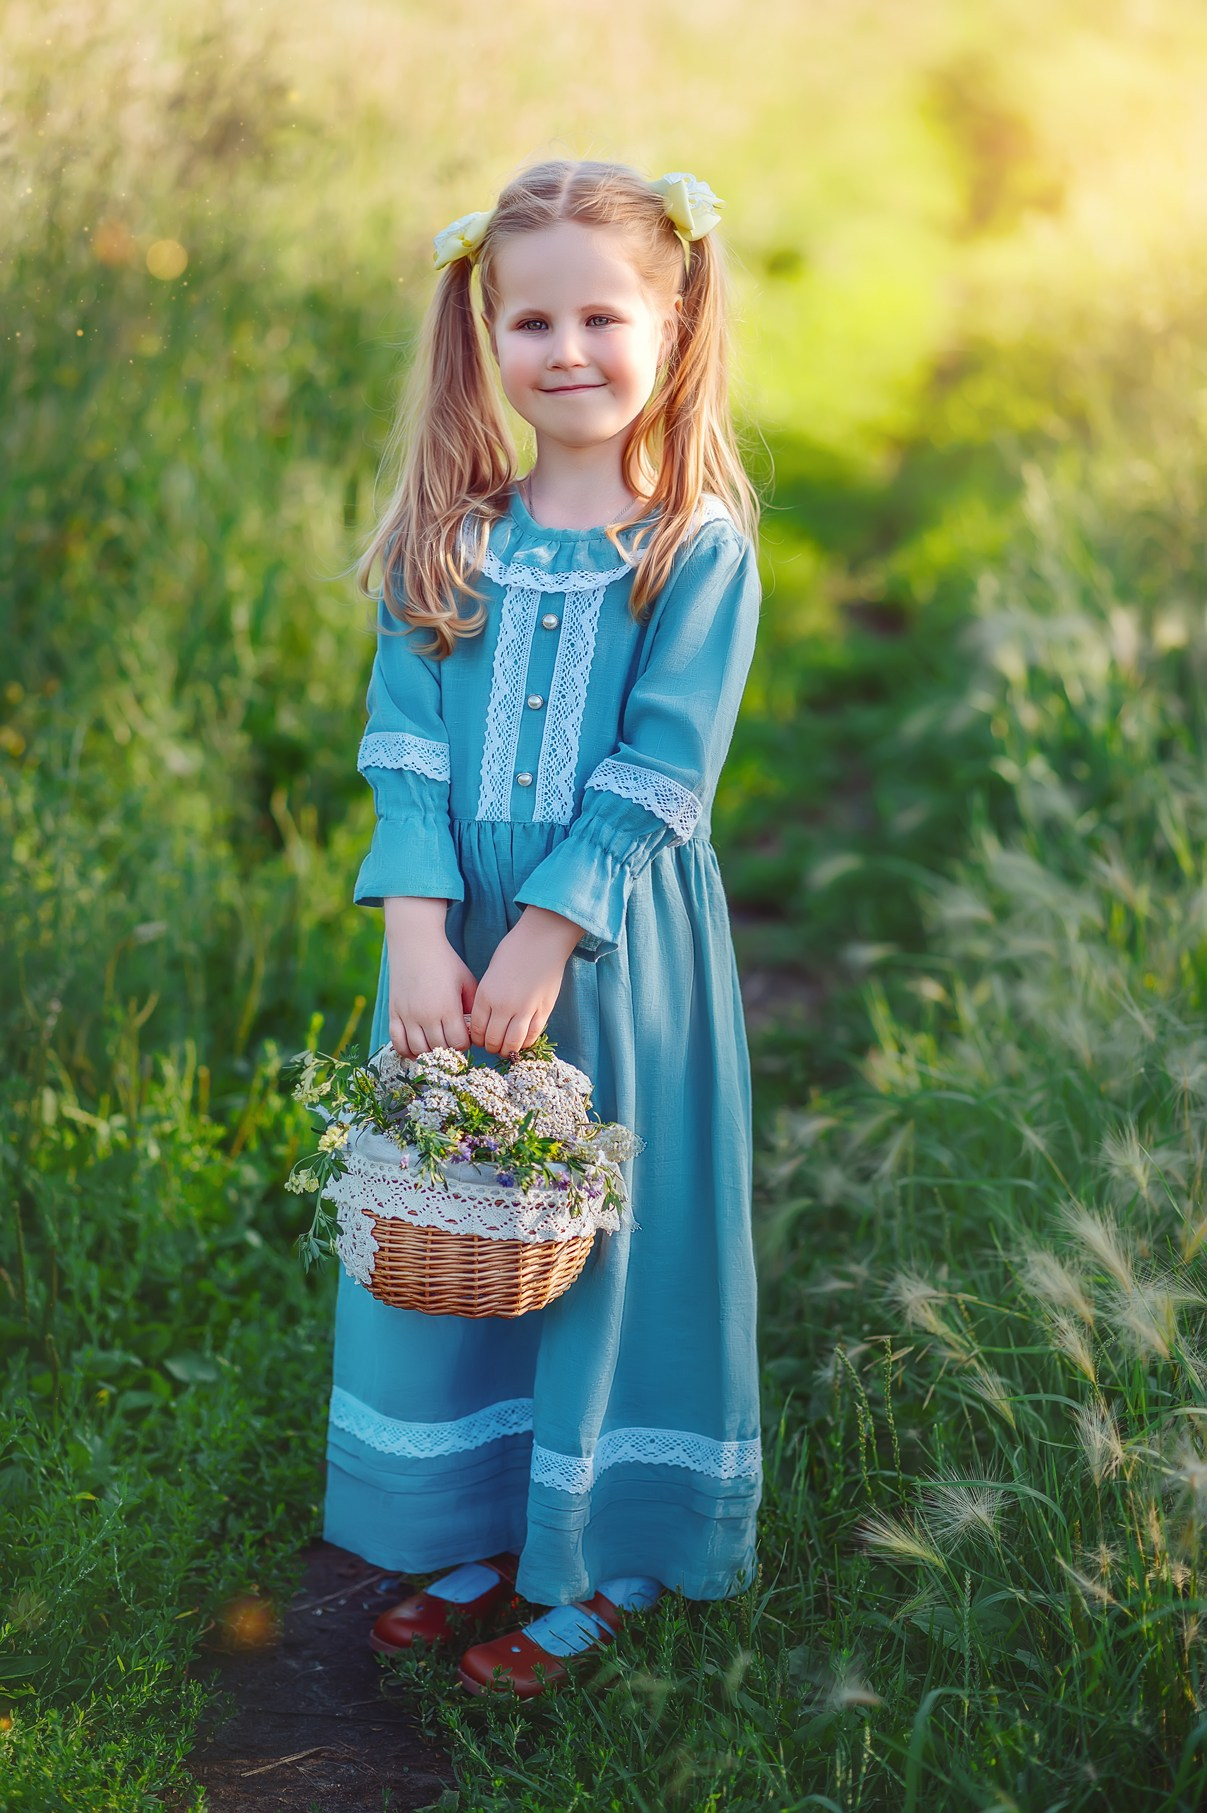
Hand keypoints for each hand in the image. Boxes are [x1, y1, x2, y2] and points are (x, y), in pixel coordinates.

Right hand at [384, 896, 477, 1058]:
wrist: (415, 944)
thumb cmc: (445, 962)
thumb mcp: (466, 981)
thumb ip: (472, 1007)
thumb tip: (474, 1031)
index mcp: (447, 1008)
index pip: (458, 1043)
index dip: (464, 1043)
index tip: (464, 1035)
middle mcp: (426, 1015)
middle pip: (439, 1049)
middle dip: (448, 1050)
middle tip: (451, 1041)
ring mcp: (408, 1016)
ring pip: (419, 1050)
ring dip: (429, 1053)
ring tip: (436, 1047)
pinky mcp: (394, 1013)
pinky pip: (398, 1043)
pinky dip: (407, 1051)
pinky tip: (417, 1049)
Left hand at [468, 906, 582, 1056]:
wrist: (542, 939)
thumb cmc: (514, 950)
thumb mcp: (491, 972)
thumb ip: (488, 997)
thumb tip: (488, 1019)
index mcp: (486, 995)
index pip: (477, 1030)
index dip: (477, 1040)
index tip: (481, 1040)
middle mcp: (503, 1006)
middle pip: (493, 1040)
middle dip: (491, 1047)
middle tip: (493, 1046)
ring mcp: (525, 1010)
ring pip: (513, 1044)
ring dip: (508, 1050)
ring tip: (507, 1048)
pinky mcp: (543, 1010)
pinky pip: (532, 1036)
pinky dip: (526, 1043)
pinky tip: (522, 1041)